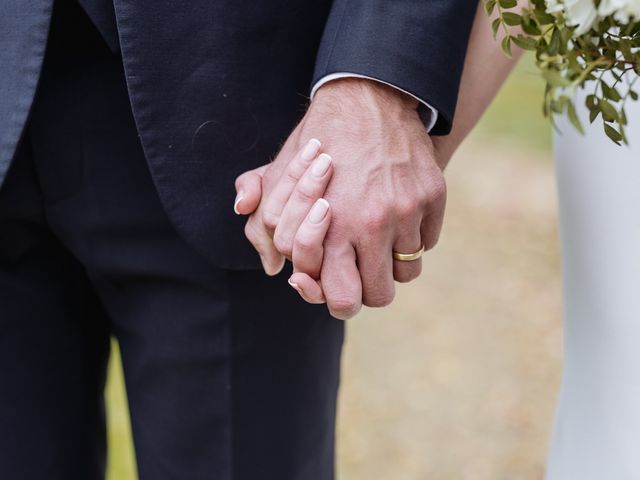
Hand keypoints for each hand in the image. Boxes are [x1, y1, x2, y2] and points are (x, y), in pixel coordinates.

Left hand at [241, 78, 446, 319]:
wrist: (367, 97)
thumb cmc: (319, 143)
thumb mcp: (281, 177)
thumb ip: (265, 223)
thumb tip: (271, 267)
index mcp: (330, 227)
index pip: (340, 299)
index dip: (336, 298)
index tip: (334, 280)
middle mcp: (371, 224)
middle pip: (378, 296)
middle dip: (367, 289)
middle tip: (359, 271)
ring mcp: (406, 211)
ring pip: (406, 271)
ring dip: (391, 263)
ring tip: (378, 239)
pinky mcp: (432, 196)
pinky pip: (426, 242)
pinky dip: (412, 238)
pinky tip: (396, 216)